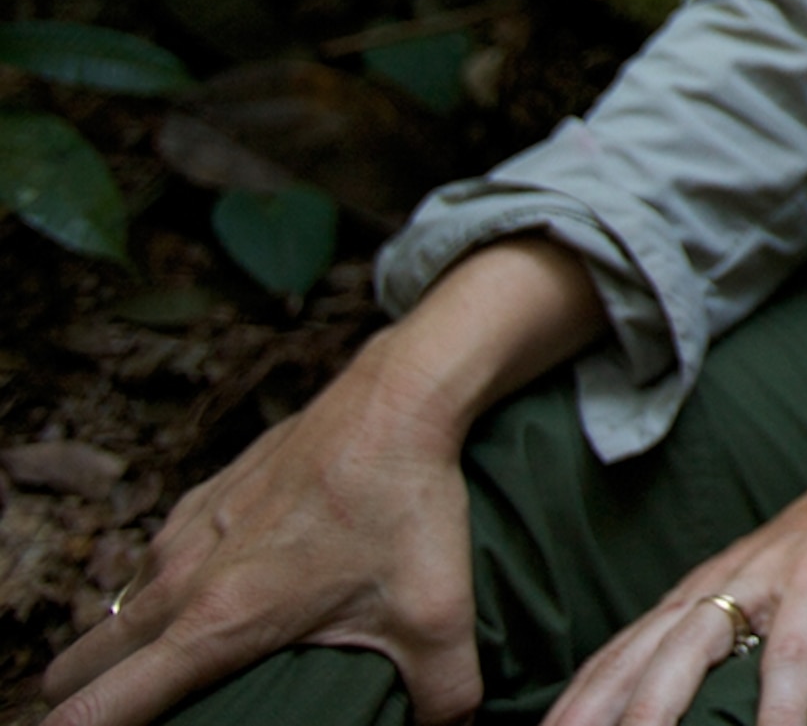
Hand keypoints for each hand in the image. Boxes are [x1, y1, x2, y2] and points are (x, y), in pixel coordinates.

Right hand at [40, 354, 482, 725]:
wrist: (398, 399)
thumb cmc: (407, 504)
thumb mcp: (439, 616)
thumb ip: (443, 697)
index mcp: (213, 624)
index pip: (93, 709)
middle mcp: (178, 581)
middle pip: (77, 669)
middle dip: (89, 703)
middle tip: (148, 718)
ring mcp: (183, 535)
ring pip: (114, 615)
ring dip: (126, 649)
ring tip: (178, 673)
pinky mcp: (202, 500)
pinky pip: (153, 566)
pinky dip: (162, 596)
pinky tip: (216, 601)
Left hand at [544, 426, 806, 725]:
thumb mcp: (775, 590)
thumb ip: (730, 633)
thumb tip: (689, 695)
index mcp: (702, 589)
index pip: (617, 656)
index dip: (574, 702)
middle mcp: (720, 582)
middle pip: (635, 660)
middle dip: (590, 714)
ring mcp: (768, 576)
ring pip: (688, 653)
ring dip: (653, 711)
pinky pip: (791, 650)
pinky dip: (778, 701)